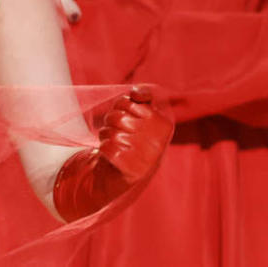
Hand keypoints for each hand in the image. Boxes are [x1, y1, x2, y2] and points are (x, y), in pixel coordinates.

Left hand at [52, 87, 173, 221]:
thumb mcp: (140, 115)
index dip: (118, 108)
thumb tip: (136, 92)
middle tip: (116, 131)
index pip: (127, 102)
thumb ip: (142, 98)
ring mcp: (148, 155)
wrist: (122, 174)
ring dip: (106, 136)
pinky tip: (112, 155)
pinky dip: (103, 149)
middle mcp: (160, 139)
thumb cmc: (131, 138)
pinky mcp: (133, 169)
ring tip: (114, 143)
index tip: (126, 118)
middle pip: (118, 117)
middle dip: (110, 122)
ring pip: (111, 132)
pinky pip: (107, 147)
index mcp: (164, 123)